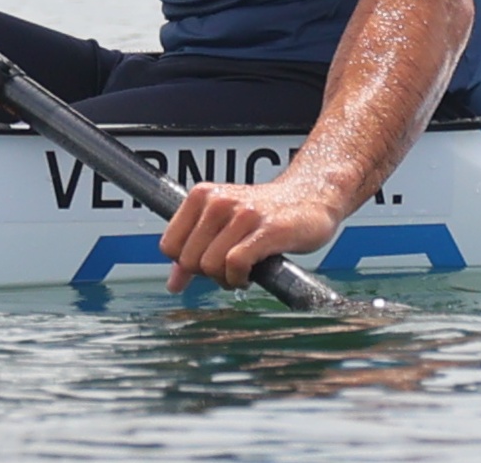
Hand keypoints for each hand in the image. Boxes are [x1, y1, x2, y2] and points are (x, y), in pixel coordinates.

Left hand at [159, 177, 344, 292]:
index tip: (207, 264)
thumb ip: (195, 250)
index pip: (169, 246)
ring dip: (227, 279)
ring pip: (211, 265)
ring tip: (243, 270)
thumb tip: (174, 284)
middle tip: (229, 269)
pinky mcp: (266, 230)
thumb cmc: (266, 213)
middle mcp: (218, 201)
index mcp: (202, 196)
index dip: (186, 264)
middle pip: (189, 260)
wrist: (311, 197)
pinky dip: (240, 278)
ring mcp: (242, 215)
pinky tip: (251, 274)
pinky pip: (235, 264)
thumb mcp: (223, 224)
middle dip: (208, 274)